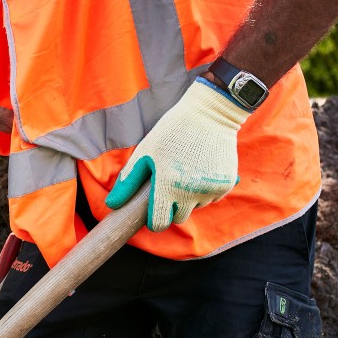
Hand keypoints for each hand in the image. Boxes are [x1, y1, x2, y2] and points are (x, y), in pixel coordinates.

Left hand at [105, 79, 249, 230]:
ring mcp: (210, 189)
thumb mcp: (145, 152)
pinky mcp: (225, 185)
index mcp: (167, 185)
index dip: (154, 220)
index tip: (153, 211)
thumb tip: (112, 205)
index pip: (159, 223)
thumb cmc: (171, 132)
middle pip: (178, 218)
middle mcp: (190, 191)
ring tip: (187, 171)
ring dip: (190, 198)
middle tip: (170, 184)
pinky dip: (206, 190)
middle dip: (172, 208)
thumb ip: (128, 181)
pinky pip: (211, 198)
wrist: (210, 114)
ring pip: (195, 207)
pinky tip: (202, 169)